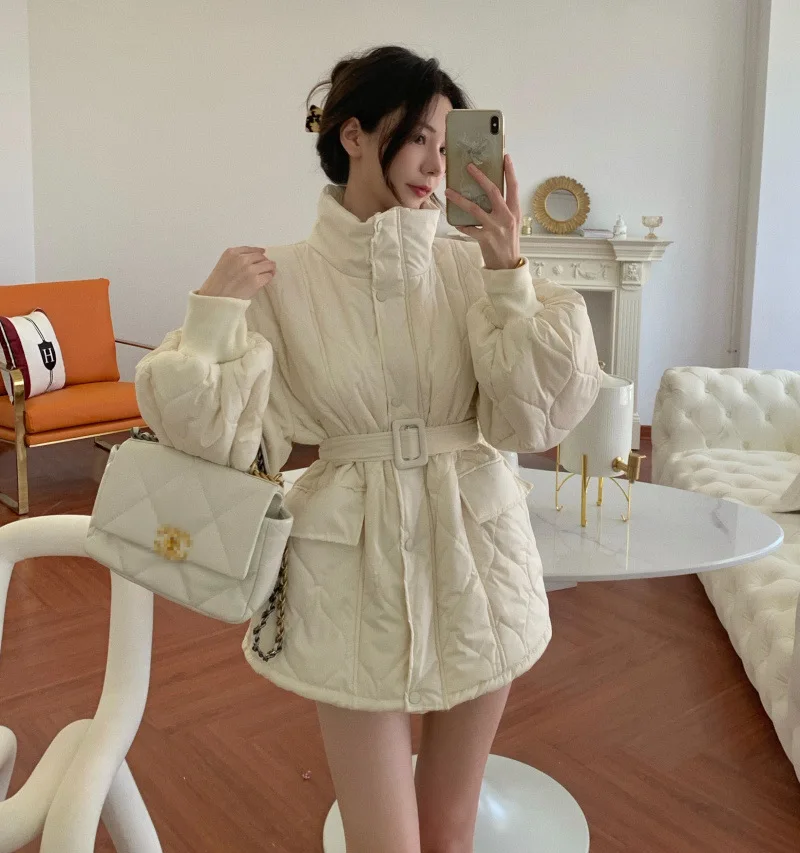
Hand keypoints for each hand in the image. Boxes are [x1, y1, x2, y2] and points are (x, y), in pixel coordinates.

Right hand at [197, 247, 276, 299]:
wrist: (216, 298)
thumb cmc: (217, 285)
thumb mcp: (223, 264)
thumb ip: (235, 259)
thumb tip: (252, 260)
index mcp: (232, 253)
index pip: (251, 249)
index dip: (258, 252)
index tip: (262, 253)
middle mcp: (242, 259)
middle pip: (261, 256)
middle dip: (264, 261)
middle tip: (267, 267)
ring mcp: (250, 270)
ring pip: (268, 265)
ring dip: (269, 269)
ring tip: (269, 273)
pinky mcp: (256, 281)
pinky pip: (268, 276)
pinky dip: (268, 278)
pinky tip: (265, 280)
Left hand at [444, 154, 521, 269]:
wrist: (508, 265)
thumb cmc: (508, 242)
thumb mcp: (511, 223)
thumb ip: (504, 209)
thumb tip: (490, 193)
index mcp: (515, 211)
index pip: (513, 187)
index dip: (510, 171)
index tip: (505, 157)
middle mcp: (506, 217)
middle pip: (493, 192)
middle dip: (480, 177)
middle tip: (469, 167)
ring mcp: (495, 227)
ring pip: (475, 208)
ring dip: (460, 199)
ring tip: (449, 192)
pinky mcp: (485, 238)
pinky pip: (469, 229)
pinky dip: (460, 225)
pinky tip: (454, 221)